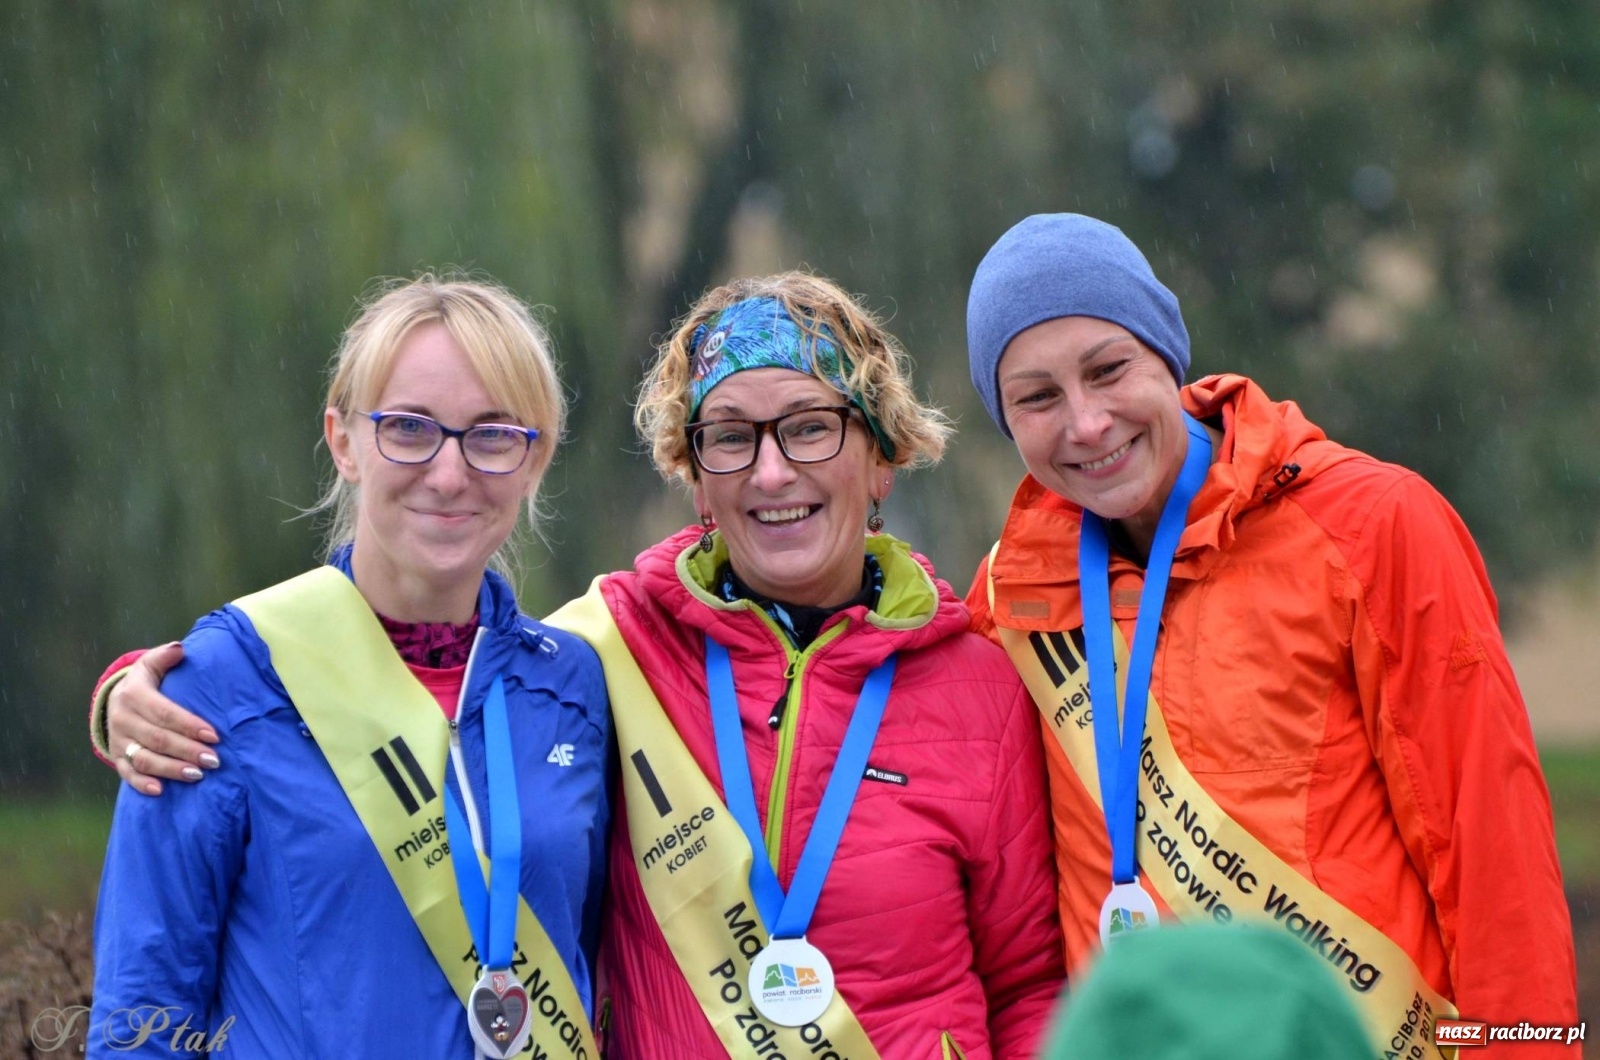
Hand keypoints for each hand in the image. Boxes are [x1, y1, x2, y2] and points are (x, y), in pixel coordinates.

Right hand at [110, 642, 220, 795]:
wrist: (114, 700)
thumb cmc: (146, 682)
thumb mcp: (152, 665)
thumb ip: (165, 657)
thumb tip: (180, 649)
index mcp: (133, 695)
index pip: (165, 713)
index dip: (189, 725)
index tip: (215, 736)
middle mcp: (121, 719)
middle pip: (158, 739)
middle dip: (187, 751)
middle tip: (214, 760)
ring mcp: (117, 741)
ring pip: (144, 759)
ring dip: (171, 769)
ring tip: (198, 775)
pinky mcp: (116, 757)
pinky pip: (127, 774)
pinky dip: (142, 784)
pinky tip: (162, 790)